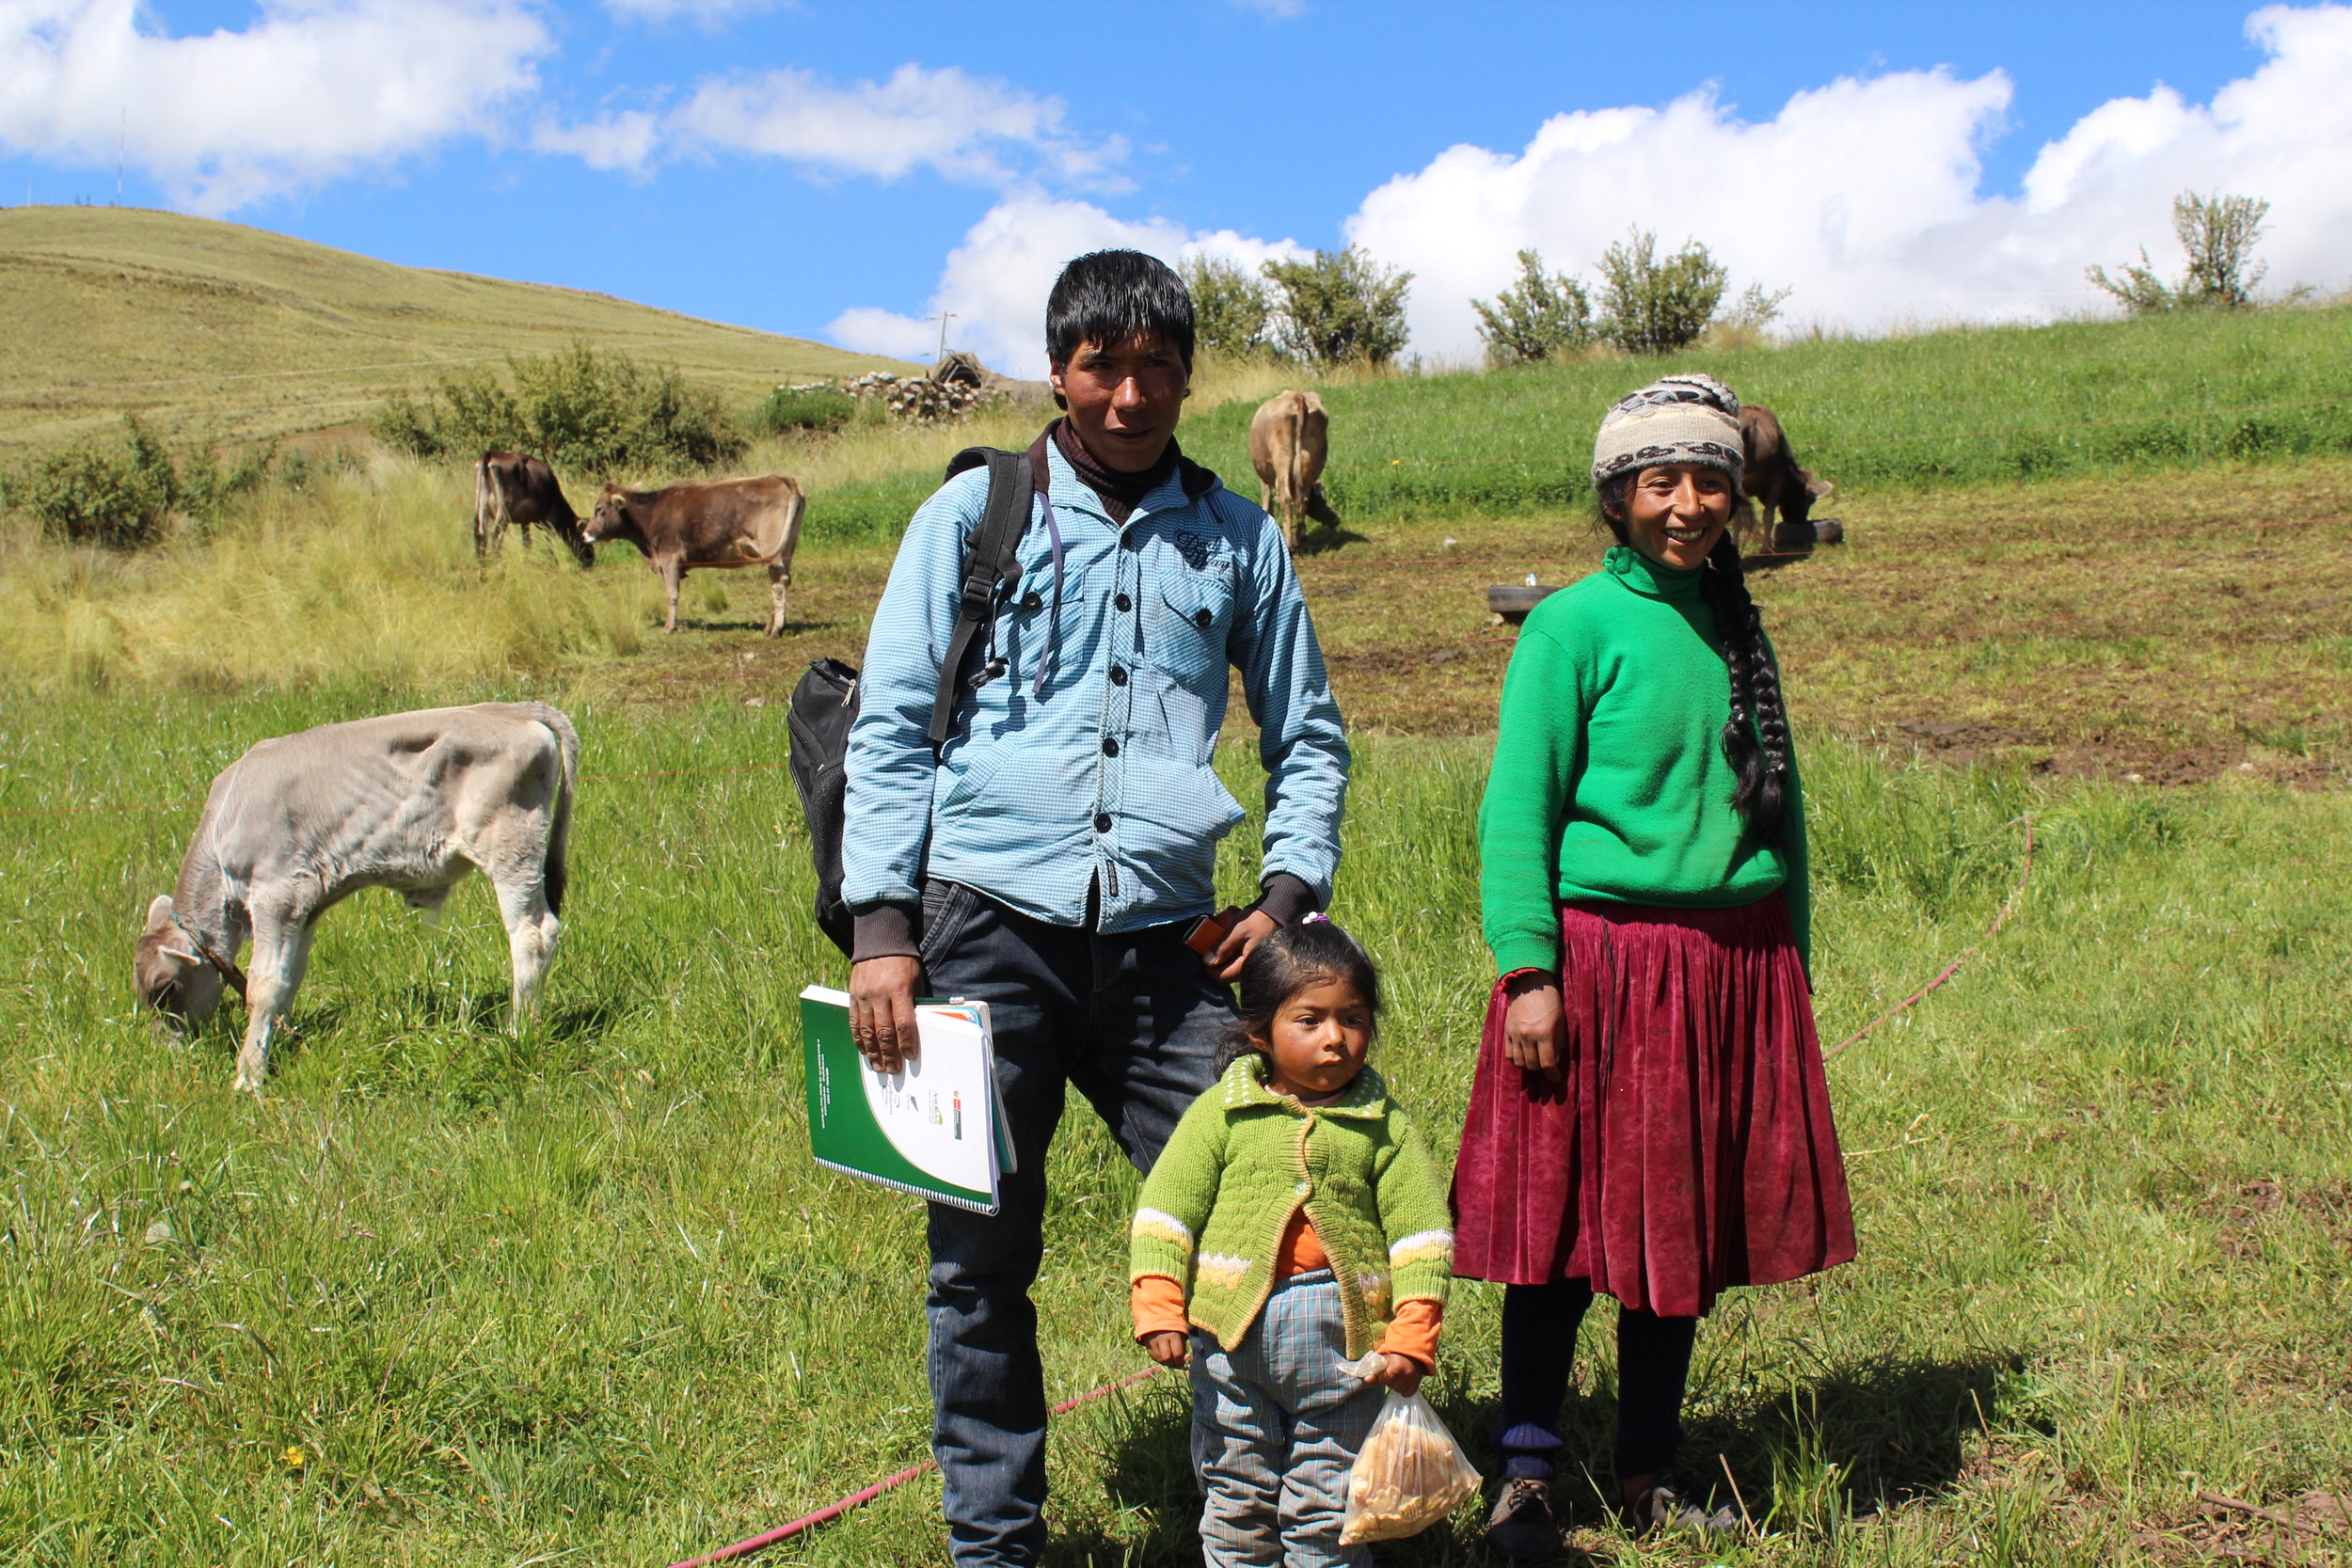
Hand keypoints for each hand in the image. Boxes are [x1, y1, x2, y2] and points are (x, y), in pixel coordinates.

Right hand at [848, 955, 922, 1072]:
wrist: (879, 943)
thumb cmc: (904, 963)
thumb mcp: (916, 980)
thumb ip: (915, 1003)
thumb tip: (916, 1029)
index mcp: (899, 989)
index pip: (903, 1022)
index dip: (906, 1042)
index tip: (910, 1056)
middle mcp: (879, 995)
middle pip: (884, 1031)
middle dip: (889, 1053)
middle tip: (893, 1069)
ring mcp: (863, 997)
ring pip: (867, 1030)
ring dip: (873, 1052)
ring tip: (878, 1066)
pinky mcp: (853, 997)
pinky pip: (854, 1022)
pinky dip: (859, 1039)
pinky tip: (864, 1051)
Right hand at [1143, 1331, 1189, 1367]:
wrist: (1160, 1317)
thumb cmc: (1174, 1329)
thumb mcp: (1181, 1335)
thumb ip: (1182, 1349)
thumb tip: (1181, 1364)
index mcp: (1174, 1335)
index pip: (1177, 1354)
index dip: (1180, 1362)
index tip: (1182, 1364)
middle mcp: (1162, 1338)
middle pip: (1167, 1358)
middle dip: (1172, 1364)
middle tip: (1175, 1364)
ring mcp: (1153, 1340)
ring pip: (1159, 1359)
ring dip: (1165, 1362)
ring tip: (1170, 1360)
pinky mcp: (1147, 1343)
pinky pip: (1153, 1356)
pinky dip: (1159, 1359)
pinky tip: (1163, 1356)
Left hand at [1205, 909, 1278, 980]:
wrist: (1277, 915)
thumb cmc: (1259, 921)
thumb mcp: (1238, 930)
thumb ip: (1222, 946)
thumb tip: (1207, 961)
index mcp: (1245, 966)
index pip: (1220, 977)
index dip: (1208, 967)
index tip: (1203, 953)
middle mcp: (1248, 969)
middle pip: (1223, 972)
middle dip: (1214, 959)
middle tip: (1209, 944)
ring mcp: (1250, 964)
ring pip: (1229, 965)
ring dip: (1221, 953)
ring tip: (1219, 937)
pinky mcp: (1251, 957)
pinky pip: (1235, 958)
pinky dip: (1230, 950)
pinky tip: (1230, 938)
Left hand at [1362, 1352, 1424, 1398]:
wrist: (1412, 1351)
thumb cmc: (1396, 1353)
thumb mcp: (1385, 1358)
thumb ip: (1375, 1371)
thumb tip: (1366, 1380)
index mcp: (1397, 1366)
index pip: (1384, 1380)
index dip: (1382, 1377)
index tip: (1384, 1371)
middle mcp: (1406, 1373)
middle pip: (1391, 1386)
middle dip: (1390, 1381)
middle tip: (1392, 1372)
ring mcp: (1413, 1379)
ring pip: (1399, 1390)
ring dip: (1396, 1385)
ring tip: (1398, 1375)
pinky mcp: (1417, 1383)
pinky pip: (1407, 1393)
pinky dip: (1404, 1389)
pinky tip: (1404, 1381)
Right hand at [1502, 972, 1564, 1083]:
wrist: (1530, 984)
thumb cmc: (1550, 1001)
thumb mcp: (1560, 1021)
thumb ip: (1559, 1042)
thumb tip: (1555, 1061)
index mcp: (1544, 1033)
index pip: (1547, 1063)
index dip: (1552, 1075)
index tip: (1556, 1078)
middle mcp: (1528, 1035)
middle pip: (1532, 1065)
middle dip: (1541, 1070)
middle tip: (1546, 1068)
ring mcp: (1515, 1034)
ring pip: (1519, 1062)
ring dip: (1528, 1067)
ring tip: (1535, 1063)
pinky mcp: (1507, 1031)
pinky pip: (1508, 1054)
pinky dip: (1515, 1060)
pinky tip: (1522, 1058)